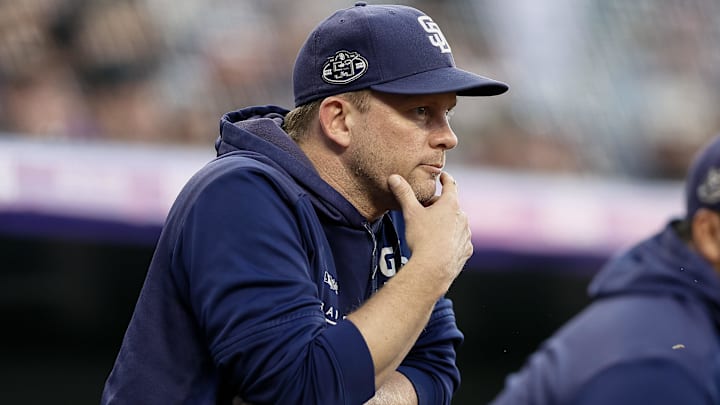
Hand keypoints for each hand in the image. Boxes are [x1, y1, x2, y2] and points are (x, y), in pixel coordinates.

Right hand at [387, 171, 471, 290]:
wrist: (433, 268)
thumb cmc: (422, 238)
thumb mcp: (410, 212)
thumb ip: (403, 194)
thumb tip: (394, 178)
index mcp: (450, 204)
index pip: (450, 185)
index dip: (445, 179)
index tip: (442, 176)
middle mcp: (462, 217)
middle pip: (451, 206)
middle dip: (439, 206)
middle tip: (424, 211)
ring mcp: (466, 234)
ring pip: (456, 223)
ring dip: (446, 223)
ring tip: (431, 231)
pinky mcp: (466, 250)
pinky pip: (459, 240)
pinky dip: (451, 239)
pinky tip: (440, 245)